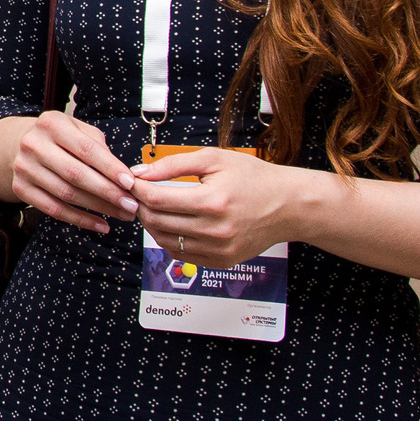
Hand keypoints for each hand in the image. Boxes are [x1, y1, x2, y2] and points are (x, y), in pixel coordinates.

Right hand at [0, 111, 139, 235]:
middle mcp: (33, 144)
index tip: (130, 183)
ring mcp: (24, 168)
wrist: (20, 144)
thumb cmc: (60, 138)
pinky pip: (54, 210)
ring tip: (122, 214)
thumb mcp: (78, 130)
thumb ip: (99, 148)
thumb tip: (123, 177)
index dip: (110, 168)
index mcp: (51, 124)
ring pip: (66, 194)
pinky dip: (80, 220)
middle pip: (75, 174)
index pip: (85, 149)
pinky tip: (100, 224)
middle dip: (107, 192)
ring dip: (98, 208)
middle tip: (131, 204)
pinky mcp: (21, 188)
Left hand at [129, 147, 305, 267]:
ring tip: (154, 207)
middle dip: (140, 206)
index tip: (131, 180)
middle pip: (157, 221)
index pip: (157, 200)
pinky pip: (180, 254)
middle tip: (138, 193)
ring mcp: (218, 250)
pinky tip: (171, 223)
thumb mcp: (214, 159)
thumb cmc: (254, 178)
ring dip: (151, 223)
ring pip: (164, 240)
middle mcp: (215, 230)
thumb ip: (173, 164)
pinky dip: (168, 239)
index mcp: (213, 202)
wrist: (288, 206)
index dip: (138, 189)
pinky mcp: (221, 261)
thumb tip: (141, 172)